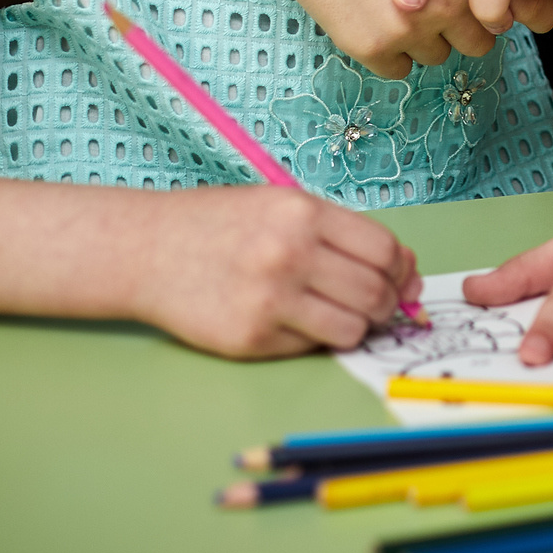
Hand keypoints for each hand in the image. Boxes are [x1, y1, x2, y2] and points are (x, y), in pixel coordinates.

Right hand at [130, 186, 419, 358]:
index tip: (398, 277)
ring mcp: (269, 300)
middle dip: (387, 303)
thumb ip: (341, 232)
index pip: (383, 249)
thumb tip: (405, 269)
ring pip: (353, 328)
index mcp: (302, 213)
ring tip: (340, 314)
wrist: (147, 250)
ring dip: (358, 326)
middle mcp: (289, 254)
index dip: (400, 268)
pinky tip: (296, 320)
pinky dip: (317, 338)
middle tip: (378, 304)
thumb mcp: (281, 206)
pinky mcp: (252, 338)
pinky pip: (313, 346)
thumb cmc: (221, 225)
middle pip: (375, 292)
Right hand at [268, 0, 492, 78]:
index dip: (487, 2)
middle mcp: (449, 1)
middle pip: (478, 41)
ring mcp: (411, 27)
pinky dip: (387, 52)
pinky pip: (398, 70)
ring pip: (438, 56)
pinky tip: (370, 15)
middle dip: (458, 27)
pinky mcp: (373, 46)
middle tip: (429, 1)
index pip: (504, 10)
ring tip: (394, 1)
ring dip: (422, 39)